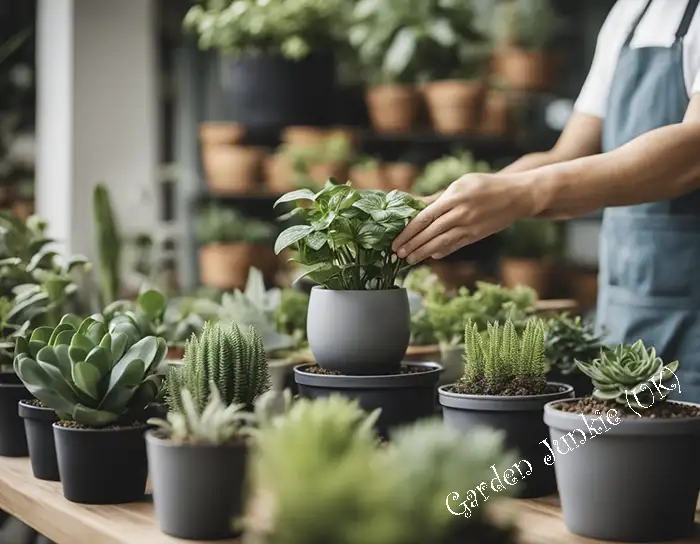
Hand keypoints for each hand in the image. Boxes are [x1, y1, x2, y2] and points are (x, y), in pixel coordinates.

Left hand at [392, 173, 537, 263]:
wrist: (517, 195)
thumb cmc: (485, 185)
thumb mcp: (461, 184)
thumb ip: (439, 197)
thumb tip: (415, 205)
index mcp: (454, 197)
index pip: (425, 217)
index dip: (408, 230)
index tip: (397, 239)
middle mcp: (461, 213)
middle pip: (430, 232)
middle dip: (412, 244)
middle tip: (397, 254)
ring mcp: (469, 226)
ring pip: (441, 242)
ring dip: (423, 252)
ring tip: (409, 259)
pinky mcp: (477, 235)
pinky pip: (456, 245)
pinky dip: (443, 251)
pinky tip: (432, 256)